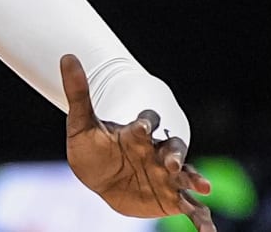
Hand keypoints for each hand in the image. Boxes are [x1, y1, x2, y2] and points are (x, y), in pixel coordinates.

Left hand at [61, 54, 215, 230]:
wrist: (101, 178)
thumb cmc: (92, 147)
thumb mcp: (81, 122)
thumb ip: (78, 92)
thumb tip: (67, 55)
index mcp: (136, 133)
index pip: (146, 122)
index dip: (145, 122)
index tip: (141, 126)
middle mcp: (157, 152)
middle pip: (173, 146)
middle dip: (175, 152)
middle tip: (171, 161)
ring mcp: (167, 176)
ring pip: (187, 175)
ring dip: (194, 178)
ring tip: (203, 186)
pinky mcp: (172, 198)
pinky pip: (192, 209)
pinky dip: (202, 220)